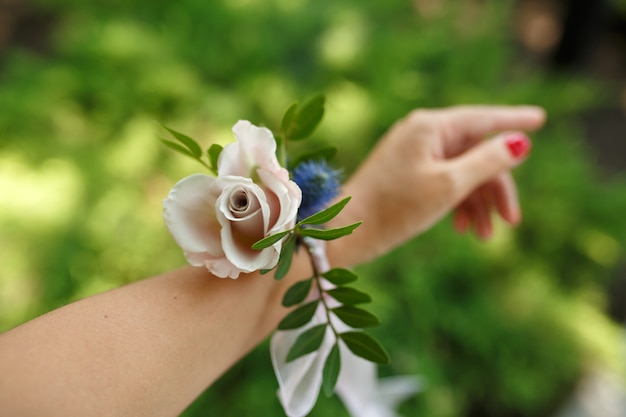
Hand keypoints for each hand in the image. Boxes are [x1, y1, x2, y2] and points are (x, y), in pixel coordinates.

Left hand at [329, 105, 546, 265]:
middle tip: (511, 221)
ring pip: (461, 171)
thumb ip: (487, 162)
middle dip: (496, 187)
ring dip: (478, 202)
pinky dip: (458, 203)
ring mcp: (412, 153)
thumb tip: (518, 142)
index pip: (483, 118)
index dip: (514, 121)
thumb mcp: (449, 186)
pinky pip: (443, 181)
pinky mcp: (405, 173)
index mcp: (431, 127)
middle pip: (476, 152)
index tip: (540, 119)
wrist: (346, 232)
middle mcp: (421, 133)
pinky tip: (465, 228)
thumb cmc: (396, 208)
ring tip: (485, 236)